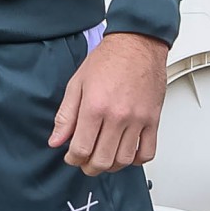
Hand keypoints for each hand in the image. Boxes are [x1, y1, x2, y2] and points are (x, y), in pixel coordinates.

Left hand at [49, 31, 167, 175]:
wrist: (137, 44)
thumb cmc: (108, 59)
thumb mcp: (76, 84)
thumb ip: (65, 116)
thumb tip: (56, 140)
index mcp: (95, 107)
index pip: (81, 148)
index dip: (73, 158)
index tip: (71, 156)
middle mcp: (118, 116)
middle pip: (102, 159)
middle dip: (89, 166)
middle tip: (85, 161)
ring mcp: (138, 120)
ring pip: (124, 160)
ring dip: (111, 166)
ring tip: (103, 157)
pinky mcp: (153, 120)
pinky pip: (147, 152)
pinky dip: (135, 160)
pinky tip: (126, 153)